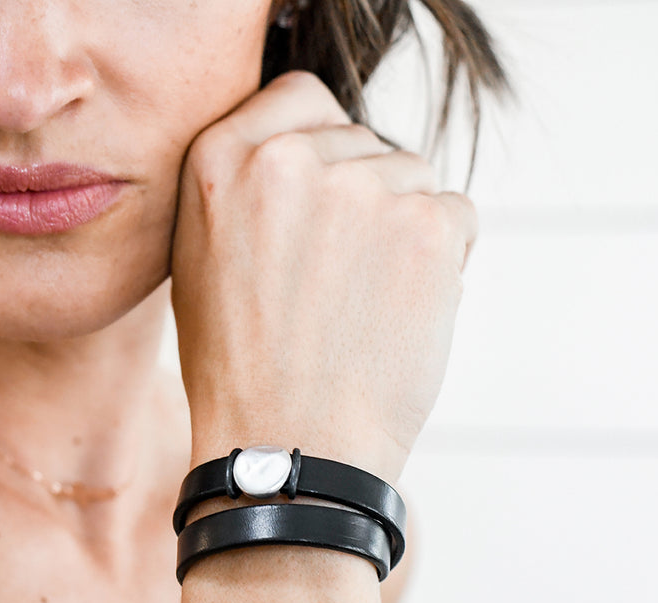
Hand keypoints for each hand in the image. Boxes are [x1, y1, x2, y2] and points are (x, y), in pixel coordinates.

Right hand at [170, 70, 477, 482]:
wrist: (289, 449)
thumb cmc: (242, 370)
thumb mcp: (202, 260)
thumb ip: (247, 188)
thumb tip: (317, 151)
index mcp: (218, 160)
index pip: (302, 98)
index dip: (323, 150)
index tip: (320, 207)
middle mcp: (286, 159)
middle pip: (363, 140)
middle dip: (364, 198)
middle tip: (336, 284)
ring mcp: (361, 188)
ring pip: (414, 177)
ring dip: (405, 232)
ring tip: (363, 309)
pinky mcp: (426, 224)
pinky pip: (456, 214)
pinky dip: (442, 262)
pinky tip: (398, 316)